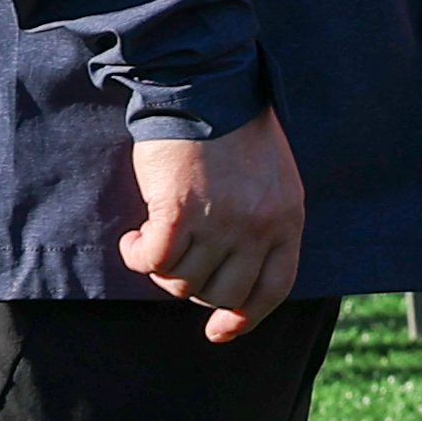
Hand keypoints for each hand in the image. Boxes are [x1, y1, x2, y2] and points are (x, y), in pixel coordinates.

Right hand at [116, 112, 304, 339]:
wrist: (207, 88)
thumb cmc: (235, 131)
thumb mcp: (271, 181)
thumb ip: (263, 223)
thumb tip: (235, 276)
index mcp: (288, 218)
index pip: (274, 288)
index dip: (245, 317)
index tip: (218, 331)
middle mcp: (259, 225)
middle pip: (222, 293)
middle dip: (192, 287)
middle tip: (175, 261)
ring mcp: (222, 221)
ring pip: (181, 281)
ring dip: (160, 268)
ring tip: (152, 238)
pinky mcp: (179, 211)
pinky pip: (152, 260)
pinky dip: (136, 255)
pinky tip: (133, 236)